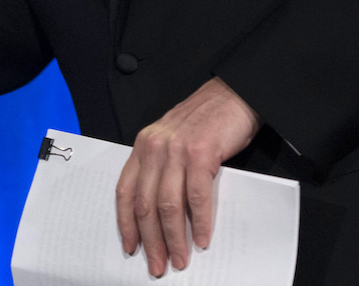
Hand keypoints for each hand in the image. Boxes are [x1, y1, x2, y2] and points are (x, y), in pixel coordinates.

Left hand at [114, 77, 261, 275]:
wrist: (234, 93)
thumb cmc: (206, 120)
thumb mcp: (173, 141)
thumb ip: (164, 170)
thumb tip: (164, 216)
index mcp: (143, 146)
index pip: (125, 191)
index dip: (126, 223)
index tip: (130, 247)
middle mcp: (154, 148)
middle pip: (144, 204)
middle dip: (150, 240)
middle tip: (157, 266)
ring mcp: (176, 150)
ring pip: (168, 205)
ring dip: (173, 238)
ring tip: (180, 260)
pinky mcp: (201, 153)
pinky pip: (197, 196)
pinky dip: (200, 222)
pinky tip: (203, 239)